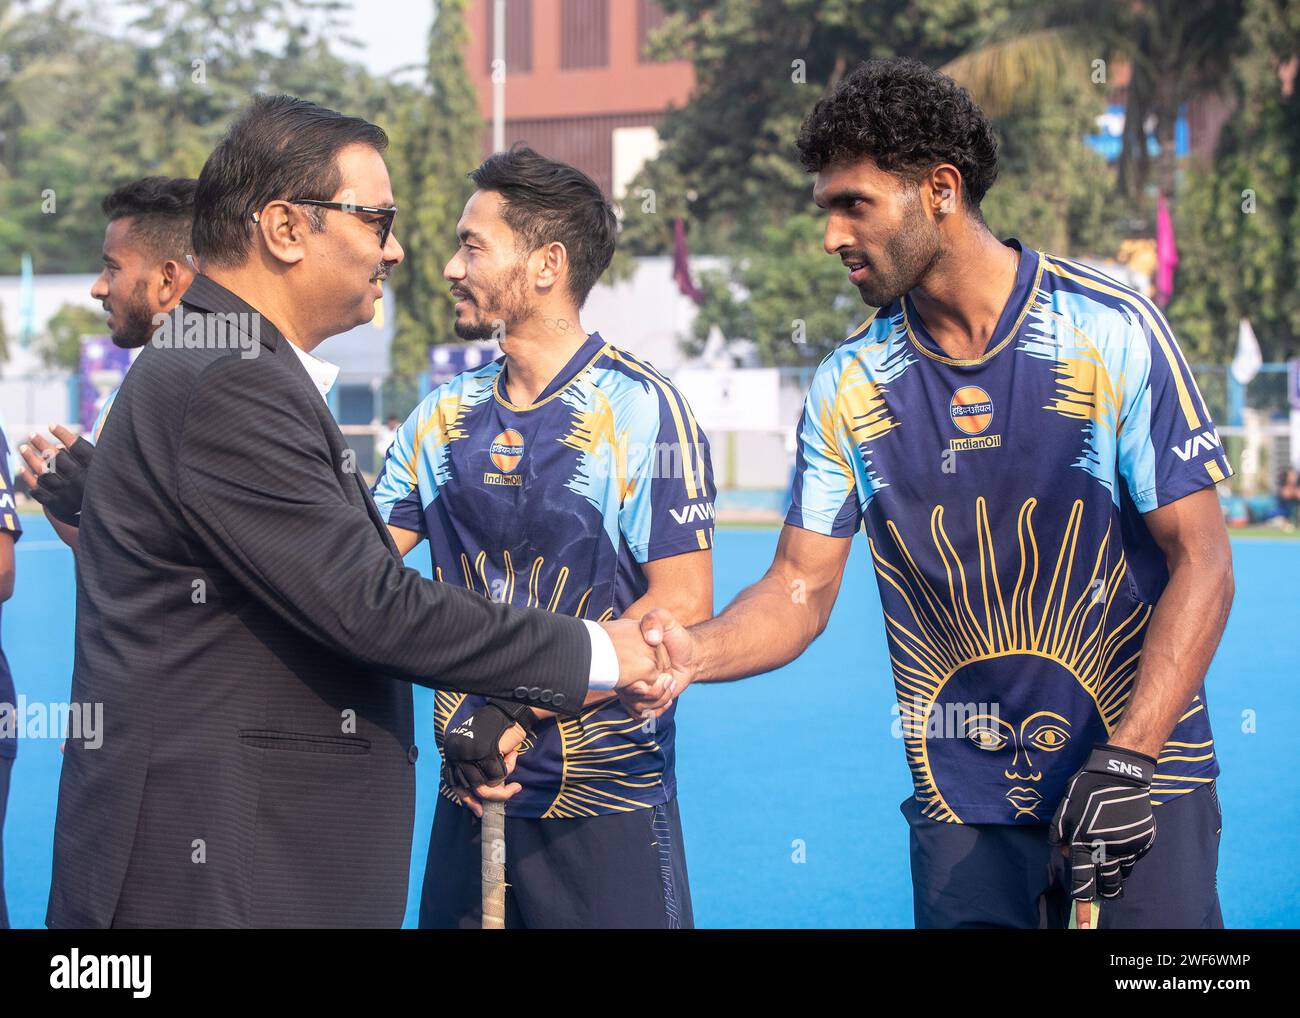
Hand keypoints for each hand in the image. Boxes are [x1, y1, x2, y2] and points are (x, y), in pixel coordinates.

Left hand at [18, 425, 93, 526]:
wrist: (101, 515)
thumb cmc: (101, 483)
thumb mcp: (107, 466)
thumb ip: (102, 447)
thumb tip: (102, 422)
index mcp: (95, 469)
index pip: (78, 447)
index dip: (63, 434)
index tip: (51, 425)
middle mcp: (82, 481)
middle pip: (57, 458)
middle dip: (42, 444)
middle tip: (31, 435)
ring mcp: (68, 493)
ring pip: (45, 473)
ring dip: (31, 459)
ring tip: (23, 448)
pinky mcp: (58, 504)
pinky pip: (39, 490)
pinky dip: (29, 479)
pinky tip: (22, 468)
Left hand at [443, 704, 527, 818]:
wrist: (513, 711)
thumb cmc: (501, 731)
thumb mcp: (483, 751)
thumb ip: (478, 770)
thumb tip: (480, 797)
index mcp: (452, 750)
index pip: (453, 781)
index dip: (466, 797)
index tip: (478, 809)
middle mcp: (456, 751)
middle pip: (468, 787)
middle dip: (488, 796)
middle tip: (504, 798)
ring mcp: (468, 752)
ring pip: (484, 786)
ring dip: (502, 783)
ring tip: (512, 768)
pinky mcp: (483, 752)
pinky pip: (498, 776)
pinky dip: (508, 769)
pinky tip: (513, 754)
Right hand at [601, 613, 691, 717]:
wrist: (688, 655)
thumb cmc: (674, 637)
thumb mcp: (666, 619)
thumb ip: (656, 619)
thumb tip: (652, 639)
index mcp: (622, 656)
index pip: (617, 675)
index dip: (634, 680)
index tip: (652, 675)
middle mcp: (624, 674)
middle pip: (627, 695)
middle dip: (650, 692)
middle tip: (667, 679)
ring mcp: (632, 688)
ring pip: (636, 707)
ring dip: (658, 699)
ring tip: (670, 683)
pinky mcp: (643, 699)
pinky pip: (640, 714)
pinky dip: (656, 710)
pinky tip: (668, 698)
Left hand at [1049, 743, 1157, 927]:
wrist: (1121, 774)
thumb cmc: (1086, 789)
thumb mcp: (1064, 809)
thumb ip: (1060, 834)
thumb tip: (1062, 853)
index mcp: (1084, 844)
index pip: (1082, 883)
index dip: (1083, 907)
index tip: (1085, 927)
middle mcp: (1107, 850)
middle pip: (1107, 885)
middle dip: (1103, 890)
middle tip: (1101, 887)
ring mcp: (1128, 847)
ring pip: (1121, 871)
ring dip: (1113, 867)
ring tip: (1108, 845)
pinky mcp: (1143, 841)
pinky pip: (1133, 856)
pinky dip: (1125, 851)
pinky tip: (1119, 832)